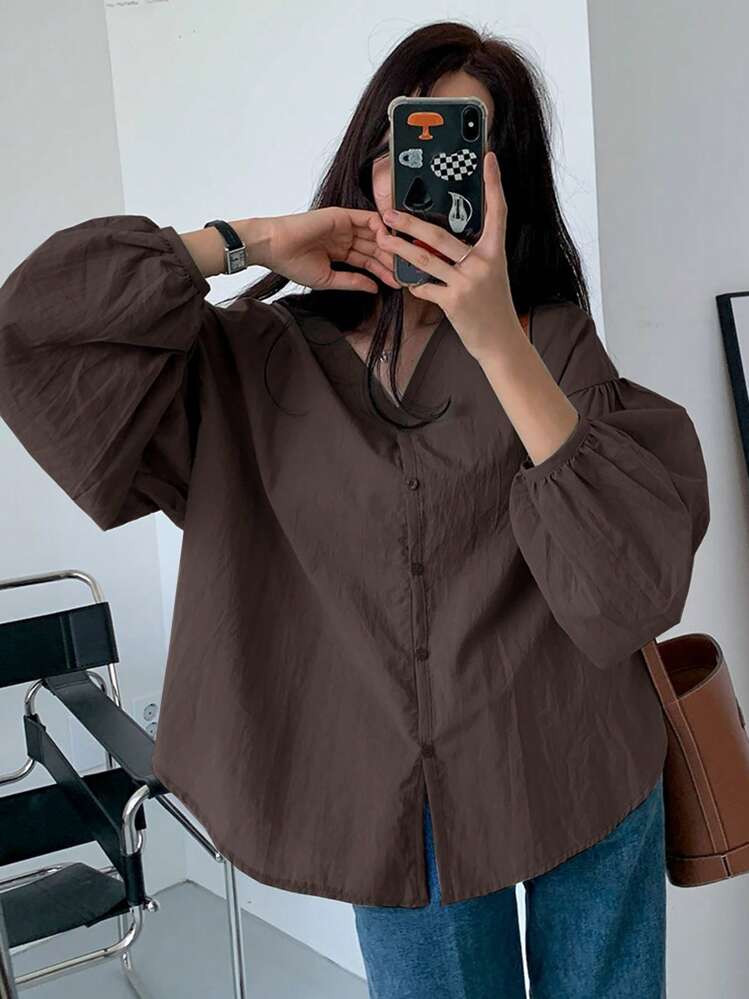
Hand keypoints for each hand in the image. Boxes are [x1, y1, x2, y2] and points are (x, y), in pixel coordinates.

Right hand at [255, 207, 399, 292]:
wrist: (275, 247)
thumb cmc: (293, 263)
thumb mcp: (328, 279)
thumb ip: (353, 282)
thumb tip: (375, 288)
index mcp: (340, 252)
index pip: (368, 261)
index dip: (383, 272)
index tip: (398, 283)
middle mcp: (345, 237)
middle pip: (375, 248)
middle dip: (391, 260)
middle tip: (406, 272)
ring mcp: (344, 226)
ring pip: (374, 234)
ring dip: (389, 246)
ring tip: (402, 259)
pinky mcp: (342, 215)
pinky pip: (367, 218)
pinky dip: (380, 227)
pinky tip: (390, 241)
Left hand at [371, 151, 521, 359]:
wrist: (501, 342)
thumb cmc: (493, 307)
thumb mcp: (490, 275)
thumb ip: (472, 256)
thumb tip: (442, 240)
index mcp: (494, 252)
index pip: (497, 211)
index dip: (494, 184)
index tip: (489, 158)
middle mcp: (482, 263)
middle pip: (440, 235)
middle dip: (410, 224)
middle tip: (389, 213)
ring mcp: (467, 282)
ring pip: (425, 259)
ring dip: (399, 250)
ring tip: (382, 240)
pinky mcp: (454, 301)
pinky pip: (425, 288)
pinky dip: (415, 285)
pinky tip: (407, 283)